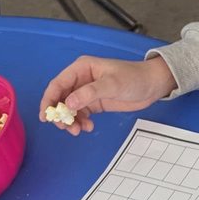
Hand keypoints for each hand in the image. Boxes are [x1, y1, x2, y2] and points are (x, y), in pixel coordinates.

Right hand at [38, 55, 176, 135]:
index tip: (45, 116)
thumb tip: (69, 104)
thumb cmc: (134, 78)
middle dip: (60, 114)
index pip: (58, 84)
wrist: (153, 85)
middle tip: (66, 128)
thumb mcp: (112, 84)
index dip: (49, 100)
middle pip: (61, 98)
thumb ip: (90, 93)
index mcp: (82, 68)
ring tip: (78, 130)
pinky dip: (81, 122)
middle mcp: (81, 79)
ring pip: (70, 109)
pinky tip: (88, 128)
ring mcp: (87, 92)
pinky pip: (80, 114)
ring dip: (70, 121)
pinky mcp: (94, 103)